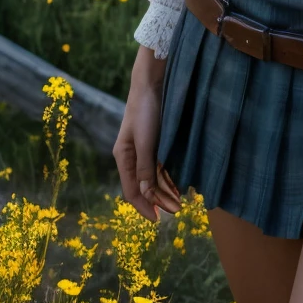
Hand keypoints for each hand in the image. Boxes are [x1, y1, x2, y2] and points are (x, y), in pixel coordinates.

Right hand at [113, 50, 182, 221]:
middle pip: (144, 186)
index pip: (131, 191)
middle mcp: (132, 156)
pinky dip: (168, 177)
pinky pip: (160, 165)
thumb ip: (145, 167)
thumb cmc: (145, 110)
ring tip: (179, 201)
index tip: (157, 220)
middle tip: (177, 210)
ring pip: (153, 177)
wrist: (152, 82)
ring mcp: (144, 149)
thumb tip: (146, 195)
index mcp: (123, 156)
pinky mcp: (155, 142)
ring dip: (164, 190)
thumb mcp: (144, 140)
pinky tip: (177, 184)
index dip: (143, 207)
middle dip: (158, 200)